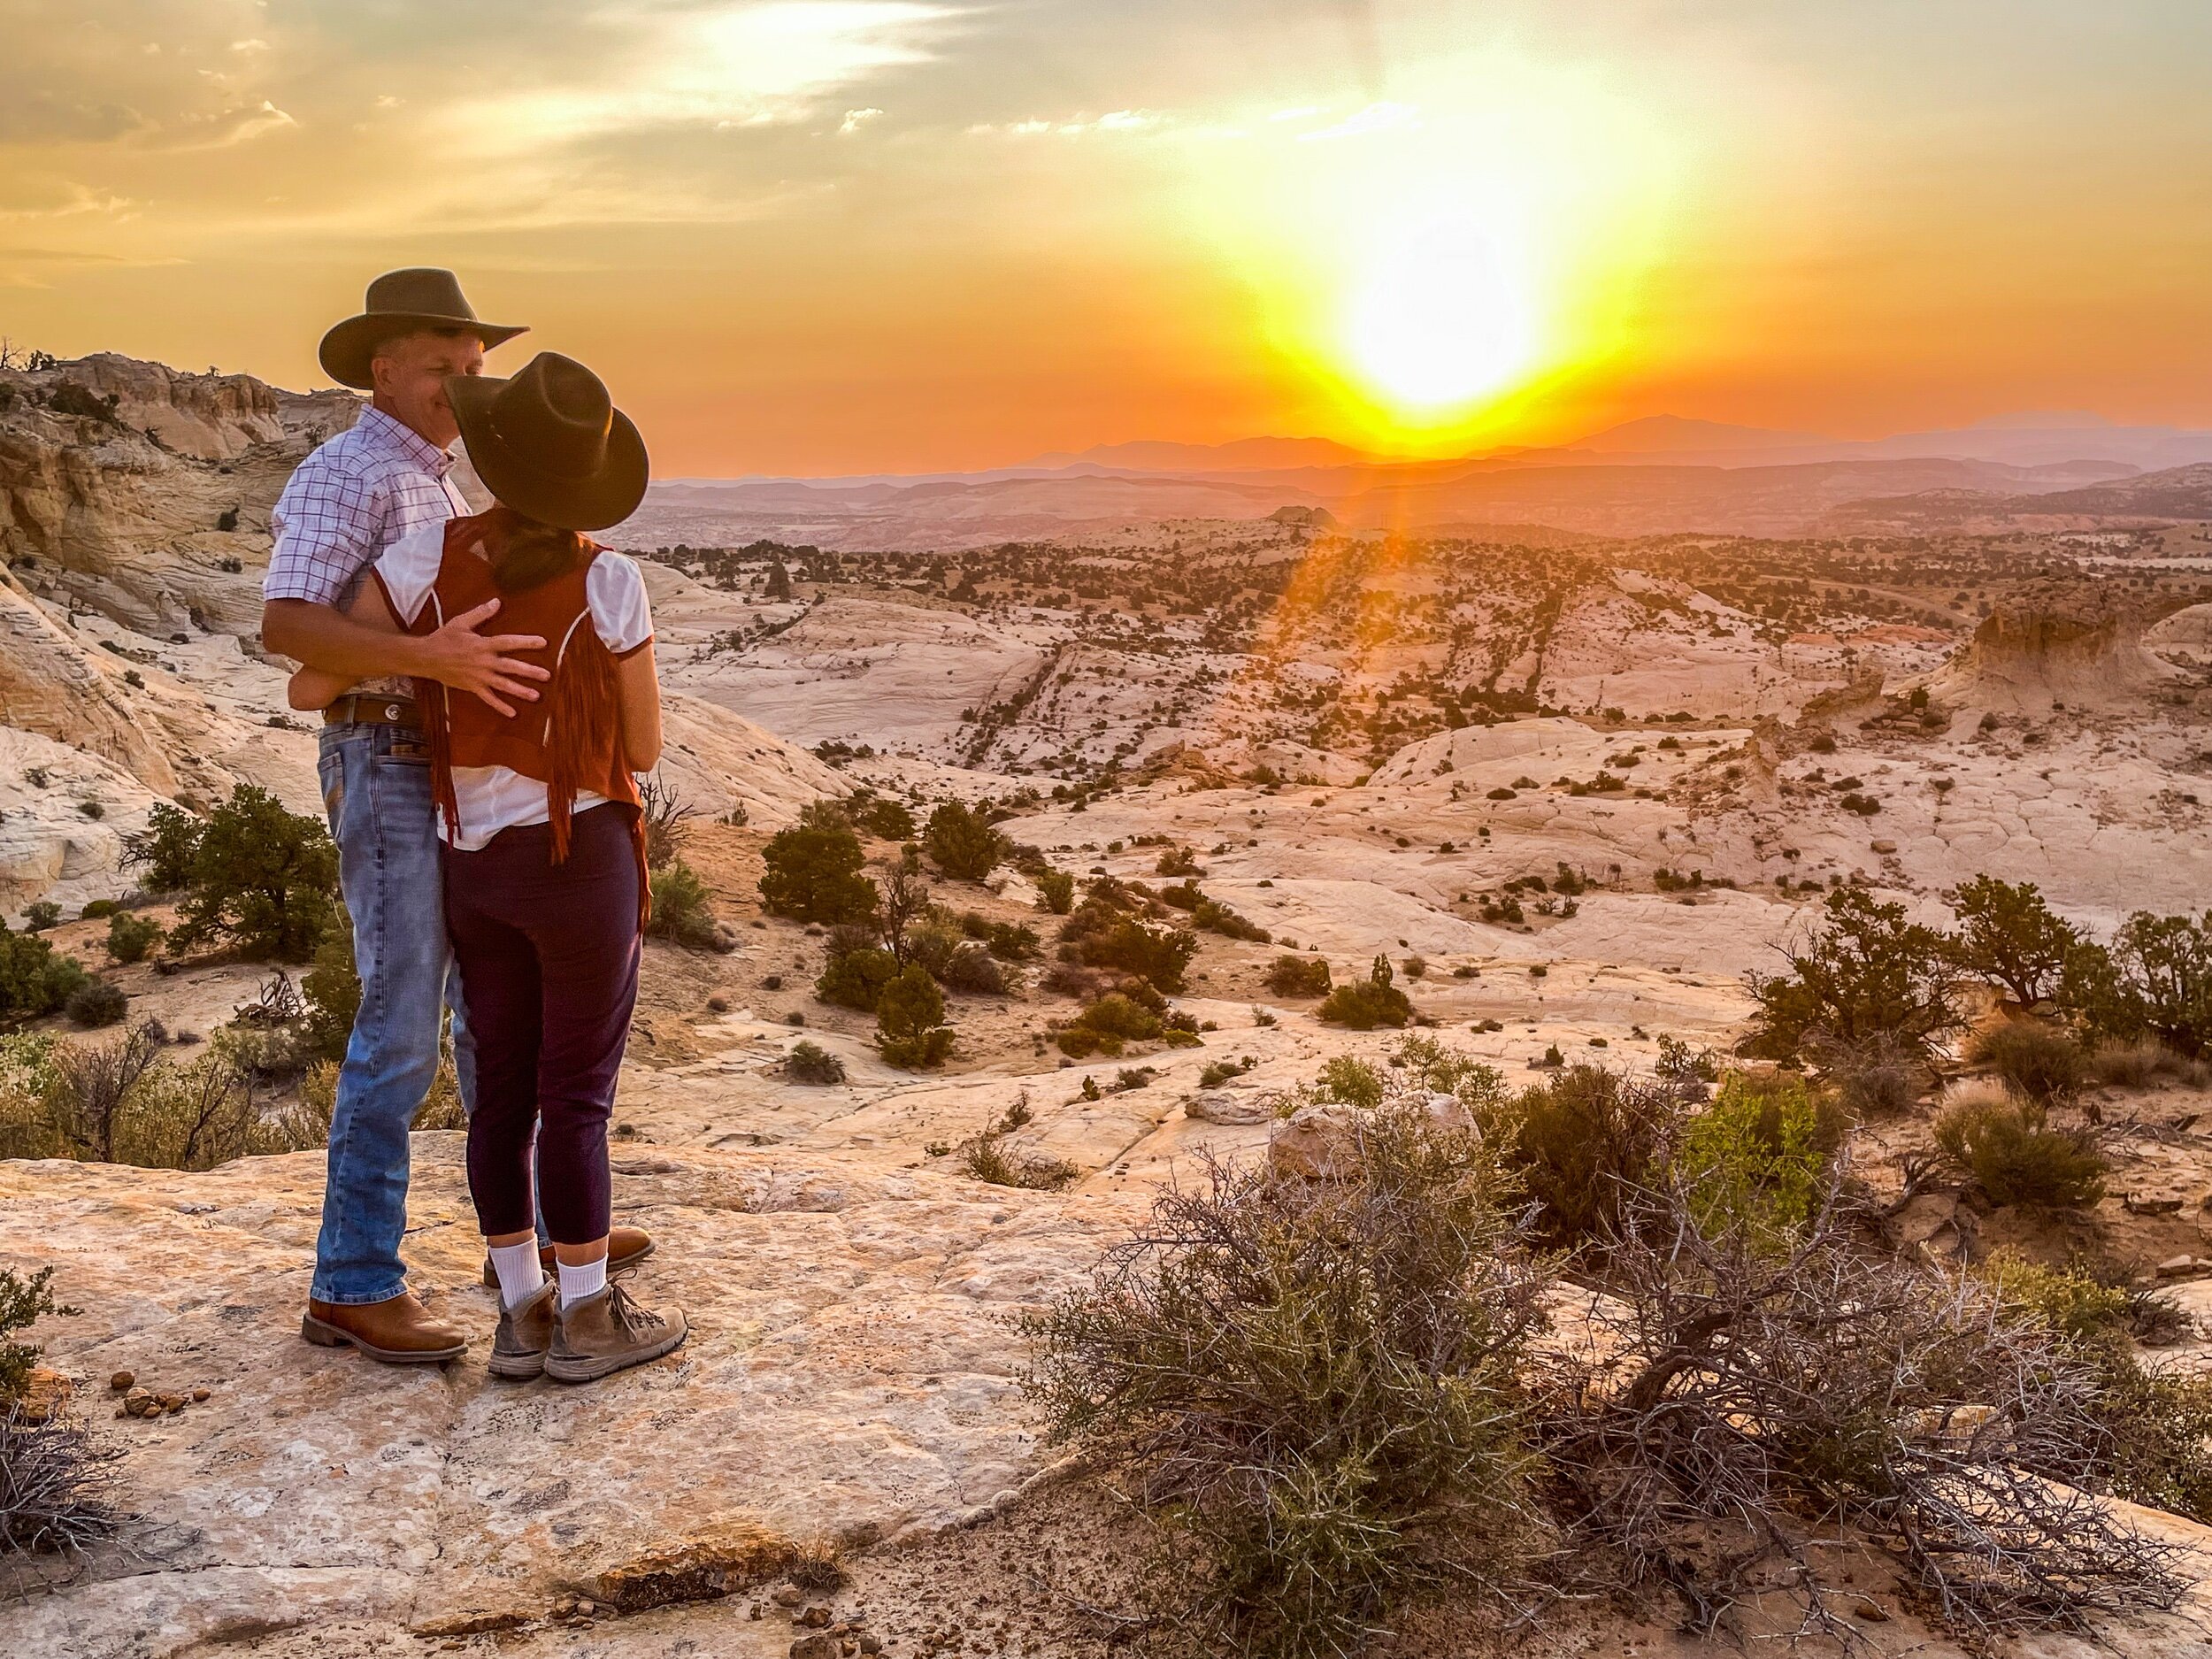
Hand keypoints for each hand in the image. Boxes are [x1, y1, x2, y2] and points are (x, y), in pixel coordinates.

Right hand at [413, 599, 548, 716]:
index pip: (508, 642)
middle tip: (547, 675)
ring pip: (503, 685)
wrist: (426, 657)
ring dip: (520, 691)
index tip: (543, 643)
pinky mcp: (472, 687)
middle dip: (529, 671)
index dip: (526, 642)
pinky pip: (488, 699)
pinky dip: (500, 706)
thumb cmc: (444, 638)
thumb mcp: (461, 622)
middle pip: (510, 667)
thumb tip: (497, 602)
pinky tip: (513, 713)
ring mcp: (479, 676)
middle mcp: (483, 662)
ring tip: (536, 696)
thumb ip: (480, 613)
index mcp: (482, 644)